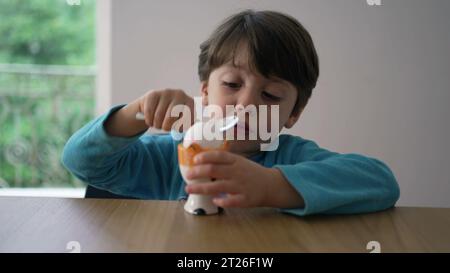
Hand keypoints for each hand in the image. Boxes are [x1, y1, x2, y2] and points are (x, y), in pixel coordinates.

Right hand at [138, 88, 193, 130]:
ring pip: (159, 115)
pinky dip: (149, 120)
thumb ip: (185, 128)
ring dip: (157, 125)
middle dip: (166, 127)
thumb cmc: (171, 117)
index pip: (188, 118)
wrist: (154, 106)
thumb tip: (187, 138)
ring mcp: (166, 92)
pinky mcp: (153, 94)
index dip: (181, 127)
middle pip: (172, 116)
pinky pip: (149, 112)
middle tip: (165, 128)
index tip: (177, 129)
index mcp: (190, 102)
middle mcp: (180, 94)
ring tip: (158, 124)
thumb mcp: (181, 121)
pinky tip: (151, 119)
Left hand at [184, 150, 304, 208]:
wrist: (271, 185)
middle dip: (198, 172)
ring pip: (218, 186)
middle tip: (188, 175)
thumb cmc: (250, 173)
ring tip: (189, 189)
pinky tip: (214, 201)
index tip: (194, 159)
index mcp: (236, 161)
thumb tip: (200, 161)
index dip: (206, 157)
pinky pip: (232, 201)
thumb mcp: (240, 162)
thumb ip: (224, 162)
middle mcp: (237, 172)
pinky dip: (222, 201)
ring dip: (202, 188)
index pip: (219, 156)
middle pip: (215, 170)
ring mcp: (241, 185)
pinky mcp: (245, 199)